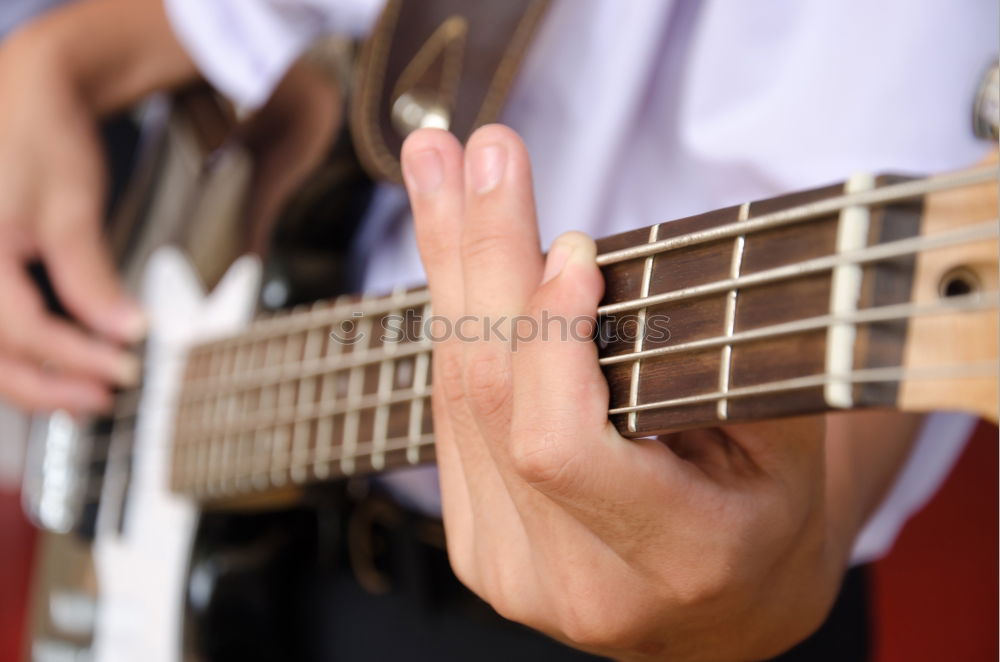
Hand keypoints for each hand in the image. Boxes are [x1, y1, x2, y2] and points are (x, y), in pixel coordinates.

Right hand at [0, 26, 141, 413]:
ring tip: (81, 393)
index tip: (124, 373)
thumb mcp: (70, 210)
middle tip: (103, 399)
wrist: (26, 92)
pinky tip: (56, 362)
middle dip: (49, 385)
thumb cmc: (39, 137)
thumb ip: (91, 278)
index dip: (79, 360)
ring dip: (31, 377)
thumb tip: (124, 333)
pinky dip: (20, 351)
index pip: (26, 331)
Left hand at [402, 125, 908, 660]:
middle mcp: (575, 584)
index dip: (550, 338)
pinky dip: (454, 322)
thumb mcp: (789, 438)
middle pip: (489, 403)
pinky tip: (450, 249)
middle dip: (478, 258)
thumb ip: (718, 360)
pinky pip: (450, 415)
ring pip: (454, 398)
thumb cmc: (770, 510)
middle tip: (469, 152)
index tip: (575, 242)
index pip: (561, 444)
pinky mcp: (478, 549)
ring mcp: (511, 573)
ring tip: (439, 170)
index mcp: (674, 561)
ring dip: (446, 271)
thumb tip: (597, 255)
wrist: (729, 607)